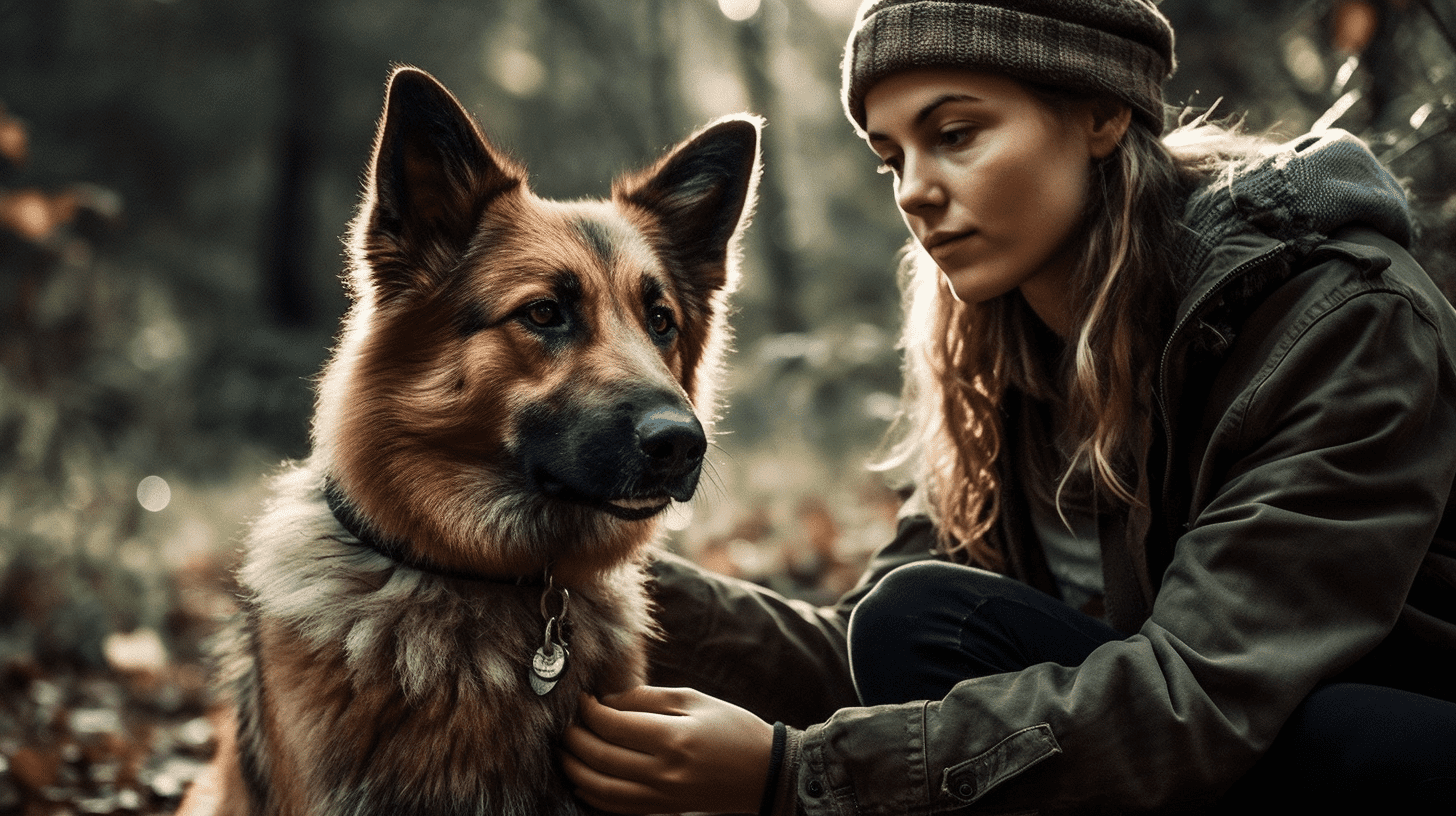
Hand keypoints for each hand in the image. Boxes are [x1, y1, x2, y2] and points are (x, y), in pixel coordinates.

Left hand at [561, 686, 773, 814]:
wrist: (764, 772)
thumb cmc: (732, 728)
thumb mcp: (695, 700)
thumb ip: (647, 698)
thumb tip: (607, 702)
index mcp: (673, 738)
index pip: (612, 725)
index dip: (589, 711)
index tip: (582, 700)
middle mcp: (663, 771)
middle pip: (600, 757)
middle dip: (574, 738)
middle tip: (567, 723)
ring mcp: (661, 796)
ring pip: (600, 787)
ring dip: (575, 768)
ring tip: (566, 750)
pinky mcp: (662, 810)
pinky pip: (616, 807)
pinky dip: (593, 794)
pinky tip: (583, 780)